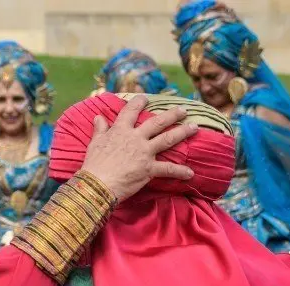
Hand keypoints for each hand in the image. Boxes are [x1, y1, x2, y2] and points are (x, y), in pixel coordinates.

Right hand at [80, 95, 197, 201]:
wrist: (97, 184)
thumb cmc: (94, 165)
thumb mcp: (95, 143)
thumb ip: (100, 129)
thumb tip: (98, 117)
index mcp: (121, 131)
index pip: (131, 111)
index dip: (138, 102)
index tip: (145, 97)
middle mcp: (136, 138)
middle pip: (157, 122)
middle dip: (172, 115)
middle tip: (183, 110)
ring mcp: (144, 153)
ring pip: (167, 139)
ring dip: (182, 133)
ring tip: (194, 128)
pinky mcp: (149, 168)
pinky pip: (168, 169)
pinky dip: (180, 171)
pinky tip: (190, 173)